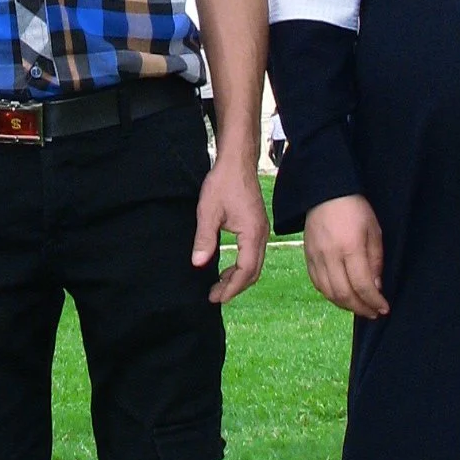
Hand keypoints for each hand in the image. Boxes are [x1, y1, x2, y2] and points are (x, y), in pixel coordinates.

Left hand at [193, 151, 269, 304]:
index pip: (246, 270)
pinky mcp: (257, 226)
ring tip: (218, 286)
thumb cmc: (223, 183)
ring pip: (254, 264)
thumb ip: (204, 239)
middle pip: (253, 271)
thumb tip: (198, 264)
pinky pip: (253, 254)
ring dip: (238, 277)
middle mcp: (261, 234)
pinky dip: (241, 266)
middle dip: (235, 287)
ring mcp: (262, 230)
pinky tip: (226, 268)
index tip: (216, 298)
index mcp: (252, 233)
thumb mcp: (208, 211)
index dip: (232, 287)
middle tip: (214, 297)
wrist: (236, 162)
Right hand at [302, 193, 388, 317]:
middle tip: (373, 313)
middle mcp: (330, 255)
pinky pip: (317, 284)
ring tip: (359, 307)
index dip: (374, 301)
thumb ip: (375, 261)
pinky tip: (342, 296)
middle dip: (361, 309)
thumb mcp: (374, 231)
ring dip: (345, 305)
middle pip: (344, 294)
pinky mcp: (307, 257)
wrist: (326, 192)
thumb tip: (376, 287)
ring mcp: (316, 257)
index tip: (384, 308)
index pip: (362, 285)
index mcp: (350, 247)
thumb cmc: (355, 208)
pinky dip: (330, 295)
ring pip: (329, 292)